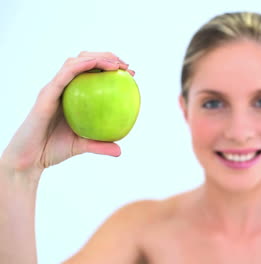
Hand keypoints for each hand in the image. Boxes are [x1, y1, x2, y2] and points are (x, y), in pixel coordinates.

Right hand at [1, 52, 134, 176]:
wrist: (29, 158)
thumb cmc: (52, 150)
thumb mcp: (82, 146)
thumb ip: (100, 145)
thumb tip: (120, 151)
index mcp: (72, 96)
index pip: (92, 73)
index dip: (110, 67)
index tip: (130, 73)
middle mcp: (63, 88)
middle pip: (85, 61)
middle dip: (107, 57)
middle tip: (126, 66)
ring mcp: (54, 88)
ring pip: (75, 62)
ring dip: (97, 57)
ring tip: (116, 64)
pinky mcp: (47, 93)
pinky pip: (65, 74)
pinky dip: (81, 65)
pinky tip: (96, 64)